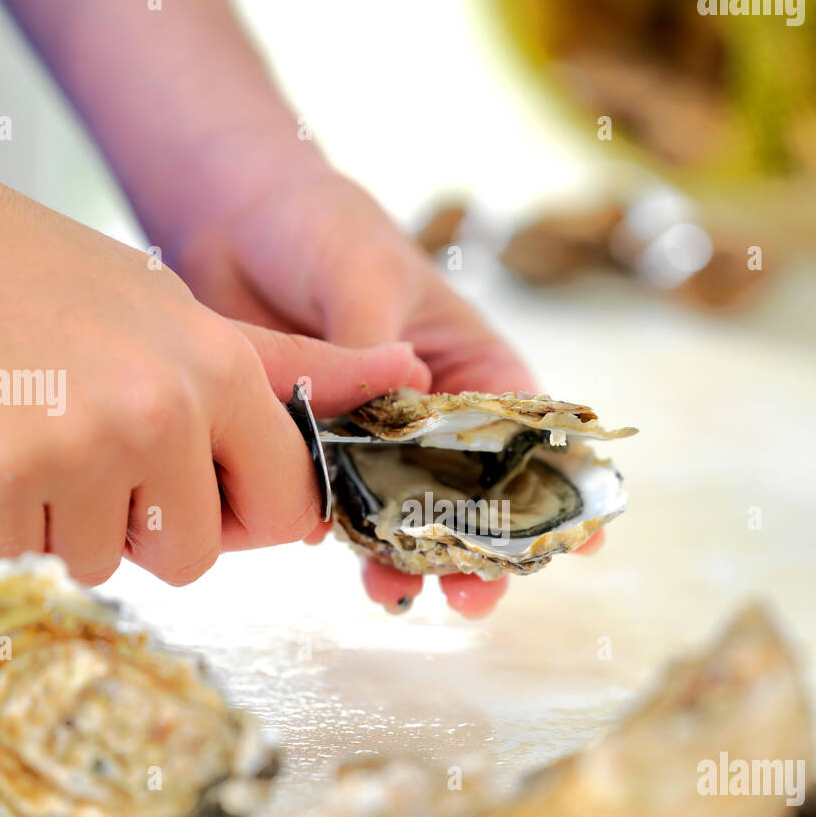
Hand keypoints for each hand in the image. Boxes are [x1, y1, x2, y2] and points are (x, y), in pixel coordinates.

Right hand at [0, 171, 429, 585]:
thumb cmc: (48, 279)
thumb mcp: (176, 309)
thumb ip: (290, 365)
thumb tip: (407, 367)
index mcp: (220, 368)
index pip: (285, 509)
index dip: (240, 515)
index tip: (196, 488)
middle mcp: (163, 410)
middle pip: (191, 557)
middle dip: (143, 526)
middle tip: (89, 449)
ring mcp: (80, 448)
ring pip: (97, 563)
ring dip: (63, 520)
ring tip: (32, 429)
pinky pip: (20, 557)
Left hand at [174, 166, 538, 615]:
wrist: (232, 221)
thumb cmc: (324, 229)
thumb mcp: (364, 277)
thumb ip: (374, 355)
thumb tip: (377, 430)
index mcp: (472, 368)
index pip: (531, 436)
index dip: (559, 491)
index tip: (583, 542)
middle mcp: (433, 416)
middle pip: (472, 496)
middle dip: (479, 549)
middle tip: (474, 595)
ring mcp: (373, 441)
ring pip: (406, 515)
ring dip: (409, 560)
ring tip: (398, 595)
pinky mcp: (316, 454)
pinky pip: (338, 507)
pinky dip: (345, 539)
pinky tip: (346, 564)